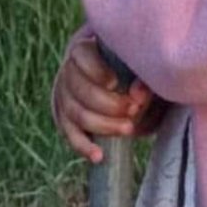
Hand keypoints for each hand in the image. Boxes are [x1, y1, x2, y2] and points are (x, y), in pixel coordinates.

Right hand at [51, 28, 166, 162]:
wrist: (121, 78)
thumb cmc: (132, 66)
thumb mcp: (139, 65)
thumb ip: (142, 76)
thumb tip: (138, 95)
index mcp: (84, 50)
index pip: (80, 56)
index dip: (95, 70)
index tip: (115, 83)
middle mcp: (68, 73)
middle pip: (79, 90)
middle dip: (108, 103)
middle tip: (134, 109)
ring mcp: (64, 98)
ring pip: (76, 114)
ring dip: (103, 124)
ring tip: (129, 128)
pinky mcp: (66, 120)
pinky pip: (71, 135)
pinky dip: (84, 146)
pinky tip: (98, 156)